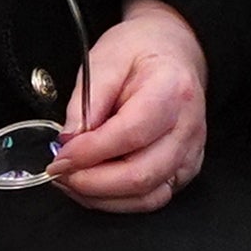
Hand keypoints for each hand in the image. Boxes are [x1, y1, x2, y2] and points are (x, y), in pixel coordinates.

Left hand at [46, 0, 207, 213]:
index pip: (131, 134)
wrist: (173, 51)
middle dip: (92, 183)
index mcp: (172, 91)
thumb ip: (85, 103)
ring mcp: (190, 154)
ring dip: (103, 198)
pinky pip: (152, 198)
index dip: (91, 152)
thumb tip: (69, 143)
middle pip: (141, 175)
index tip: (60, 156)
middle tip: (60, 173)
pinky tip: (95, 184)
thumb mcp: (104, 60)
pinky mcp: (183, 170)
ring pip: (147, 197)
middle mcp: (188, 128)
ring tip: (73, 180)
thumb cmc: (139, 51)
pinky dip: (119, 200)